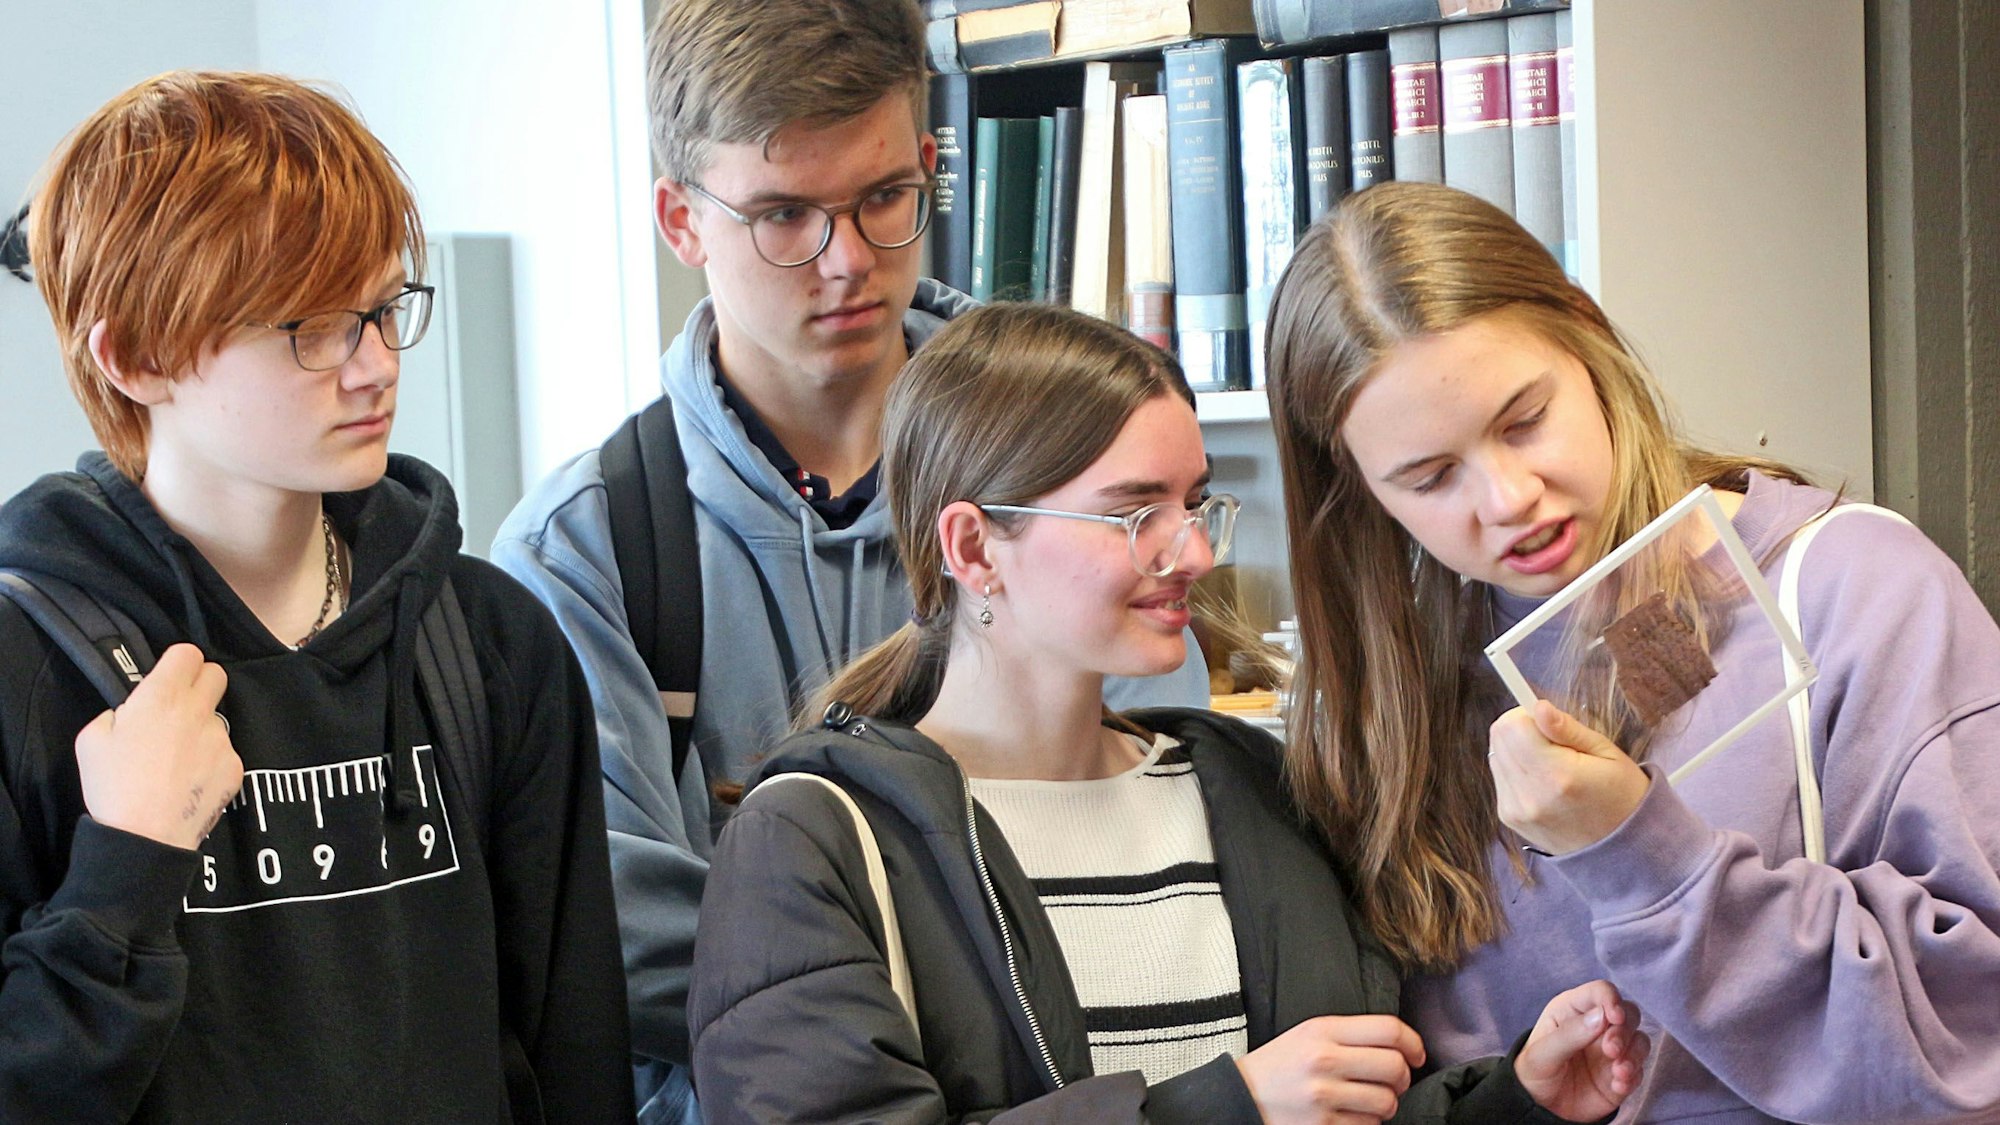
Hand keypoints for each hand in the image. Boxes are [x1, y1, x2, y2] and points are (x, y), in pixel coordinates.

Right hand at [73, 643, 242, 850]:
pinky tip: (190, 780)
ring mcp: (221, 739)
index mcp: (161, 698)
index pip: (187, 653)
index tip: (169, 676)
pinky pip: (224, 752)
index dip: (178, 662)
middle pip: (216, 674)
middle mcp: (198, 711)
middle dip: (199, 683)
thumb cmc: (113, 787)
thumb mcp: (92, 739)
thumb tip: (133, 711)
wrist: (145, 836)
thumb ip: (117, 712)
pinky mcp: (235, 765)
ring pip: (217, 718)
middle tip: (179, 706)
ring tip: (177, 759)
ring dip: (201, 728)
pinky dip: (210, 760)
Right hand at [1235, 1013, 1424, 1124]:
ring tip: (1371, 1101)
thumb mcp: (1307, 1034)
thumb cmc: (1280, 1065)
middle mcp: (1324, 1060)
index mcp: (1322, 1030)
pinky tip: (1351, 1115)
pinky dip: (1368, 1123)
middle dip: (1404, 1077)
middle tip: (1395, 1082)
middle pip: (1395, 1067)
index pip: (1389, 1029)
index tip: (1416, 1054)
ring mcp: (1323, 1096)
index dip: (1414, 1043)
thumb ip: (1350, 1034)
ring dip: (1387, 1104)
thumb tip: (1401, 1047)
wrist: (1239, 1097)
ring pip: (1387, 1102)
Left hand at [1488, 700, 1649, 853]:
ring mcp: (1515, 809)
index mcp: (1557, 776)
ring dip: (1517, 750)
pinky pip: (1500, 776)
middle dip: (1522, 729)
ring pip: (1496, 754)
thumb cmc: (1621, 795)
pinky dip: (1517, 770)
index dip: (1529, 715)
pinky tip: (1544, 781)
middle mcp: (1530, 795)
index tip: (1549, 723)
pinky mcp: (1508, 817)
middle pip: (1499, 737)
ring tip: (1552, 765)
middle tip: (1554, 743)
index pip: (1512, 725)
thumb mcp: (1607, 753)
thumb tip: (1539, 708)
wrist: (1619, 849)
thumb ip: (1567, 729)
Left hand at [1517, 980, 1650, 1121]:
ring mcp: (1612, 1050)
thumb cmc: (1534, 1072)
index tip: (1615, 1017)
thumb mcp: (1542, 1054)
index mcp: (1573, 1010)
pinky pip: (1639, 1069)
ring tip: (1618, 1071)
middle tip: (1611, 1050)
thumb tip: (1601, 1015)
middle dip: (1624, 1031)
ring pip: (1639, 1040)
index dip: (1611, 999)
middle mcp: (1597, 1026)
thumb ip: (1569, 1034)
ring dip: (1634, 1054)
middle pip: (1628, 1013)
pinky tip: (1618, 1085)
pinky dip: (1633, 1076)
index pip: (1600, 992)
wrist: (1539, 1108)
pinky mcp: (1621, 1073)